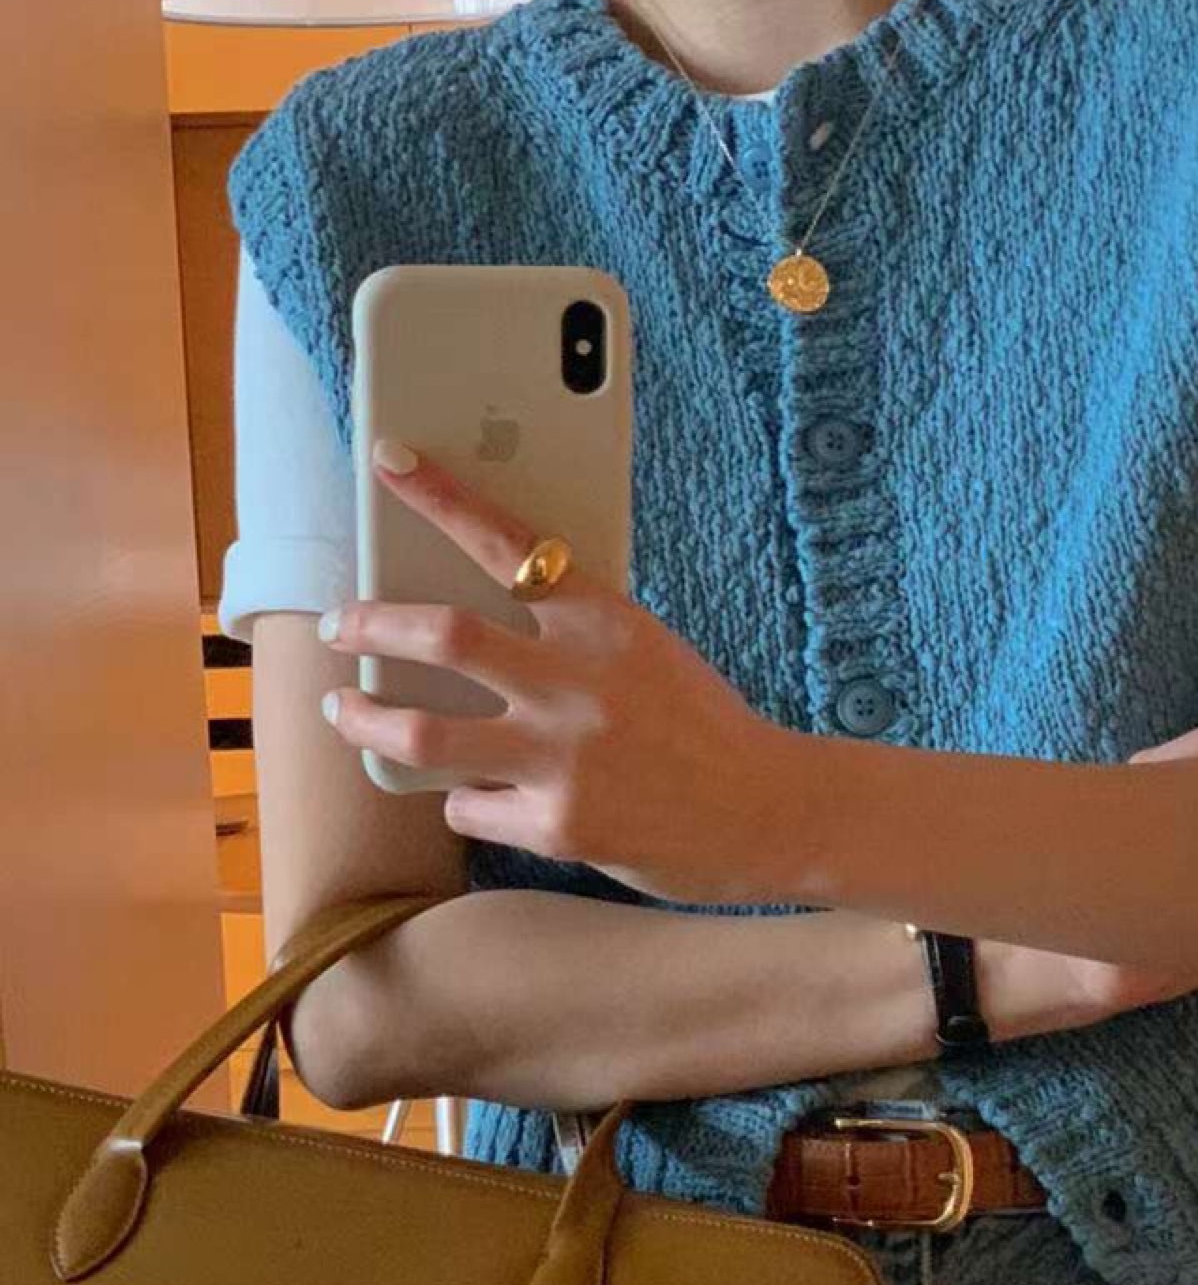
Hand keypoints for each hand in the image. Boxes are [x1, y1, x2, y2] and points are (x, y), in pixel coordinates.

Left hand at [316, 445, 801, 905]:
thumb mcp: (650, 654)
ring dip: (367, 719)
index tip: (387, 459)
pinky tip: (475, 800)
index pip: (507, 541)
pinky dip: (463, 802)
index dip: (439, 498)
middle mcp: (576, 681)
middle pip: (440, 635)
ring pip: (423, 733)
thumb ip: (577, 636)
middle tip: (338, 623)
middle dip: (370, 623)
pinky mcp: (559, 825)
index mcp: (605, 620)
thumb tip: (480, 634)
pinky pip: (469, 808)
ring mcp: (563, 756)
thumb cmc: (709, 731)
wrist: (772, 813)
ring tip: (345, 709)